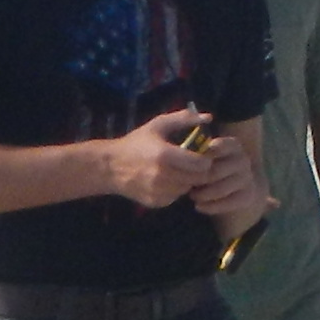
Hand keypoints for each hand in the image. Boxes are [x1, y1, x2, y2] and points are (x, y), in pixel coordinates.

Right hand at [100, 114, 217, 208]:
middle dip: (198, 171)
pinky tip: (166, 181)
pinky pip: (176, 198)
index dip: (205, 159)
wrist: (110, 167)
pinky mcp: (156, 202)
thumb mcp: (157, 125)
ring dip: (187, 181)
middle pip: (198, 179)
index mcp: (166, 155)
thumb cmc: (136, 143)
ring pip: (188, 189)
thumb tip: (209, 117)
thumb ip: (184, 119)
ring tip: (177, 171)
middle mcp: (163, 176)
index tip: (200, 155)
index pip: (201, 164)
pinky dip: (175, 190)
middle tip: (191, 164)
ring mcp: (159, 191)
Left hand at [192, 127, 266, 238]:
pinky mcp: (247, 195)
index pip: (219, 146)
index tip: (189, 161)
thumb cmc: (211, 165)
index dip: (203, 155)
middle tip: (185, 184)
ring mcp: (247, 178)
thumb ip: (196, 146)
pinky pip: (227, 203)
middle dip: (197, 179)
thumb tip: (186, 143)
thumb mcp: (205, 152)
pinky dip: (210, 206)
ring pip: (220, 188)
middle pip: (214, 171)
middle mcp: (243, 159)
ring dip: (202, 194)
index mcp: (233, 145)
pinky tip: (199, 206)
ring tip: (192, 195)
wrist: (236, 186)